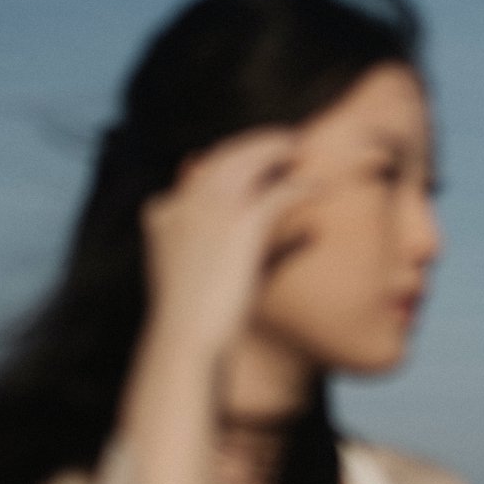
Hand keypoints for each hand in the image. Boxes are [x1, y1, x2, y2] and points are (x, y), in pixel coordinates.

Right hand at [139, 128, 307, 360]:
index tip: (253, 161)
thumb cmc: (193, 319)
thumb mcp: (197, 275)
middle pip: (225, 156)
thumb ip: (217, 244)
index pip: (200, 172)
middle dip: (255, 145)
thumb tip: (237, 236)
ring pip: (250, 159)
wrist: (186, 340)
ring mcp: (211, 207)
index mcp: (165, 211)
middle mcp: (186, 200)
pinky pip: (279, 192)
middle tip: (284, 143)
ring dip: (277, 149)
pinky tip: (318, 187)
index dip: (229, 162)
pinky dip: (301, 187)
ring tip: (300, 150)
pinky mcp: (241, 222)